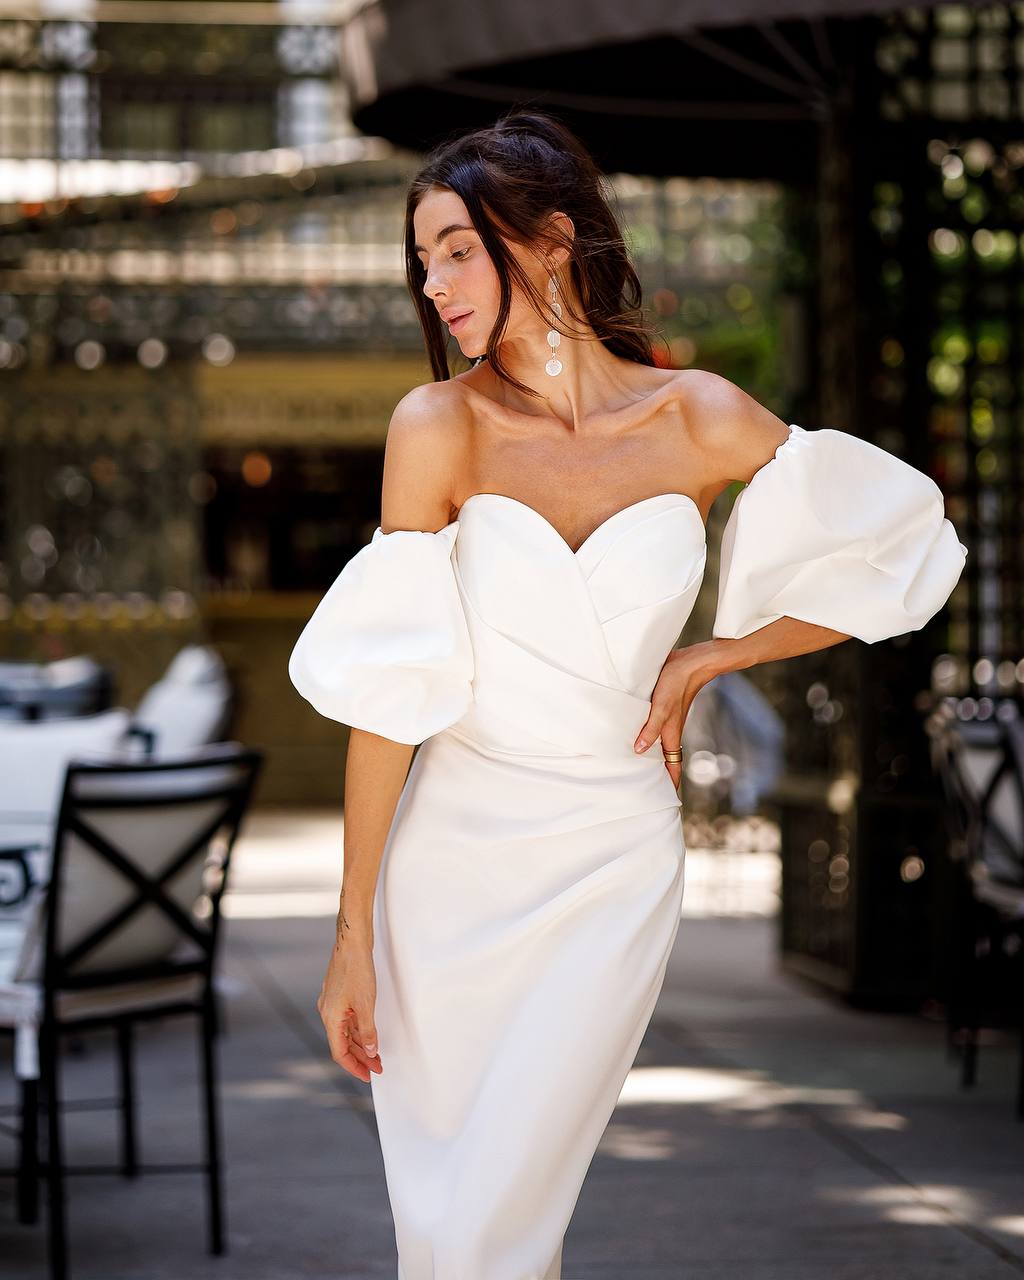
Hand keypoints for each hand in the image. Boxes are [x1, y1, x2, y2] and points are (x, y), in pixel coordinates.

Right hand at [317, 939, 382, 1081]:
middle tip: (377, 1068)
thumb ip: (368, 1030)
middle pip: (343, 1044)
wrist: (352, 942)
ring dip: (361, 1044)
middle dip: (361, 1058)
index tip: (368, 1075)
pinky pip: (347, 1020)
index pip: (340, 1052)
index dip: (354, 1066)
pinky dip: (358, 1030)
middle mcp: (328, 1013)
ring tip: (377, 1054)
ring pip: (346, 1032)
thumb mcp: (366, 1004)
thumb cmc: (356, 969)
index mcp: (331, 1018)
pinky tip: (370, 1034)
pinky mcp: (339, 995)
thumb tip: (371, 1050)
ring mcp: (333, 1004)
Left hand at [633, 641, 721, 787]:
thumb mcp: (660, 707)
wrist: (693, 661)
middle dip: (656, 773)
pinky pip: (653, 728)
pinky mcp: (663, 707)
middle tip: (640, 787)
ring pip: (658, 744)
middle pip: (664, 759)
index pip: (672, 766)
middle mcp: (670, 730)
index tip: (663, 800)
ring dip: (649, 755)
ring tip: (633, 765)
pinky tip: (633, 733)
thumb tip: (638, 751)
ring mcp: (667, 719)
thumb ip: (650, 729)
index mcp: (671, 734)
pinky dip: (646, 736)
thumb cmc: (677, 683)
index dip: (669, 783)